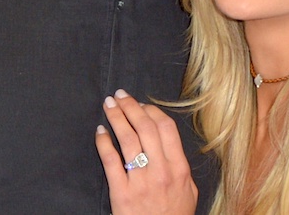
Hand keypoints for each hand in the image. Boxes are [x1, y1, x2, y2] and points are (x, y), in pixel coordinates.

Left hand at [95, 89, 197, 214]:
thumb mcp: (188, 193)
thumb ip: (181, 168)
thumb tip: (169, 146)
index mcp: (179, 169)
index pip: (165, 129)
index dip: (152, 111)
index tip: (141, 104)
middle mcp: (161, 171)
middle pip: (145, 128)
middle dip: (131, 107)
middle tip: (120, 95)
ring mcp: (140, 181)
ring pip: (127, 139)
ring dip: (117, 118)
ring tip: (109, 105)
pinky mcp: (121, 193)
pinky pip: (111, 161)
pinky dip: (104, 143)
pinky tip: (100, 132)